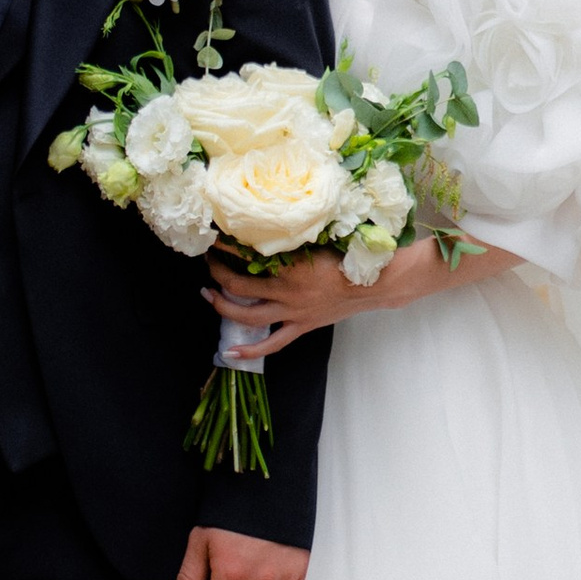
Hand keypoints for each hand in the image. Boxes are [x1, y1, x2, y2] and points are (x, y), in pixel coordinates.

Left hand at [202, 249, 376, 357]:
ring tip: (208, 295)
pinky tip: (229, 352)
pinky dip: (249, 350)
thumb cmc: (348, 258)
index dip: (227, 246)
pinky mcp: (300, 327)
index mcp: (291, 266)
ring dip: (222, 306)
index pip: (248, 255)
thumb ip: (291, 239)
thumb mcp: (317, 241)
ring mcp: (292, 313)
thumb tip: (265, 226)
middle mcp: (287, 291)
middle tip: (208, 263)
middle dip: (218, 274)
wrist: (372, 284)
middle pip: (239, 285)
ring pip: (248, 315)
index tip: (216, 238)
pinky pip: (271, 344)